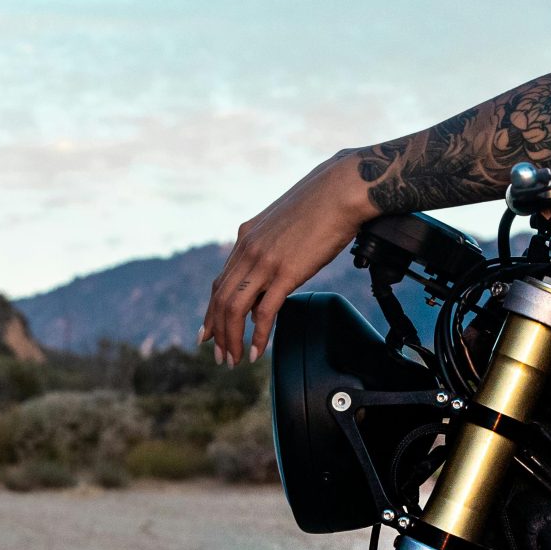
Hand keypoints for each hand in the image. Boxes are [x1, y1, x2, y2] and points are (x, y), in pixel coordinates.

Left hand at [201, 154, 372, 363]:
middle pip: (220, 299)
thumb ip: (271, 249)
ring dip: (230, 339)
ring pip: (234, 309)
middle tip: (219, 356)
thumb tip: (270, 279)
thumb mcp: (284, 224)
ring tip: (233, 360)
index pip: (220, 281)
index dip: (211, 311)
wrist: (342, 189)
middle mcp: (248, 249)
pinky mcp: (285, 271)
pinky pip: (264, 312)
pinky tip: (257, 351)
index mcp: (246, 237)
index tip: (208, 333)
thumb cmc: (322, 203)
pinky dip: (258, 336)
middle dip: (216, 332)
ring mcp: (264, 261)